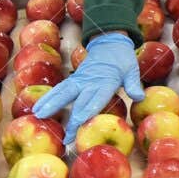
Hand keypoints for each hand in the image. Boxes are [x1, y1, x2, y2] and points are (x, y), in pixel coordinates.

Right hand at [31, 32, 144, 146]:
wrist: (109, 41)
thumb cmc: (122, 58)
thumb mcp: (132, 69)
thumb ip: (133, 83)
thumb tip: (140, 97)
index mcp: (105, 81)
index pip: (96, 98)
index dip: (88, 111)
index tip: (80, 123)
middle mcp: (90, 81)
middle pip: (78, 100)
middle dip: (70, 118)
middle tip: (64, 135)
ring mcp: (80, 80)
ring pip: (63, 93)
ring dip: (51, 104)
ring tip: (39, 116)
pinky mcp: (74, 79)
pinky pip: (60, 89)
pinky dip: (48, 97)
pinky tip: (39, 107)